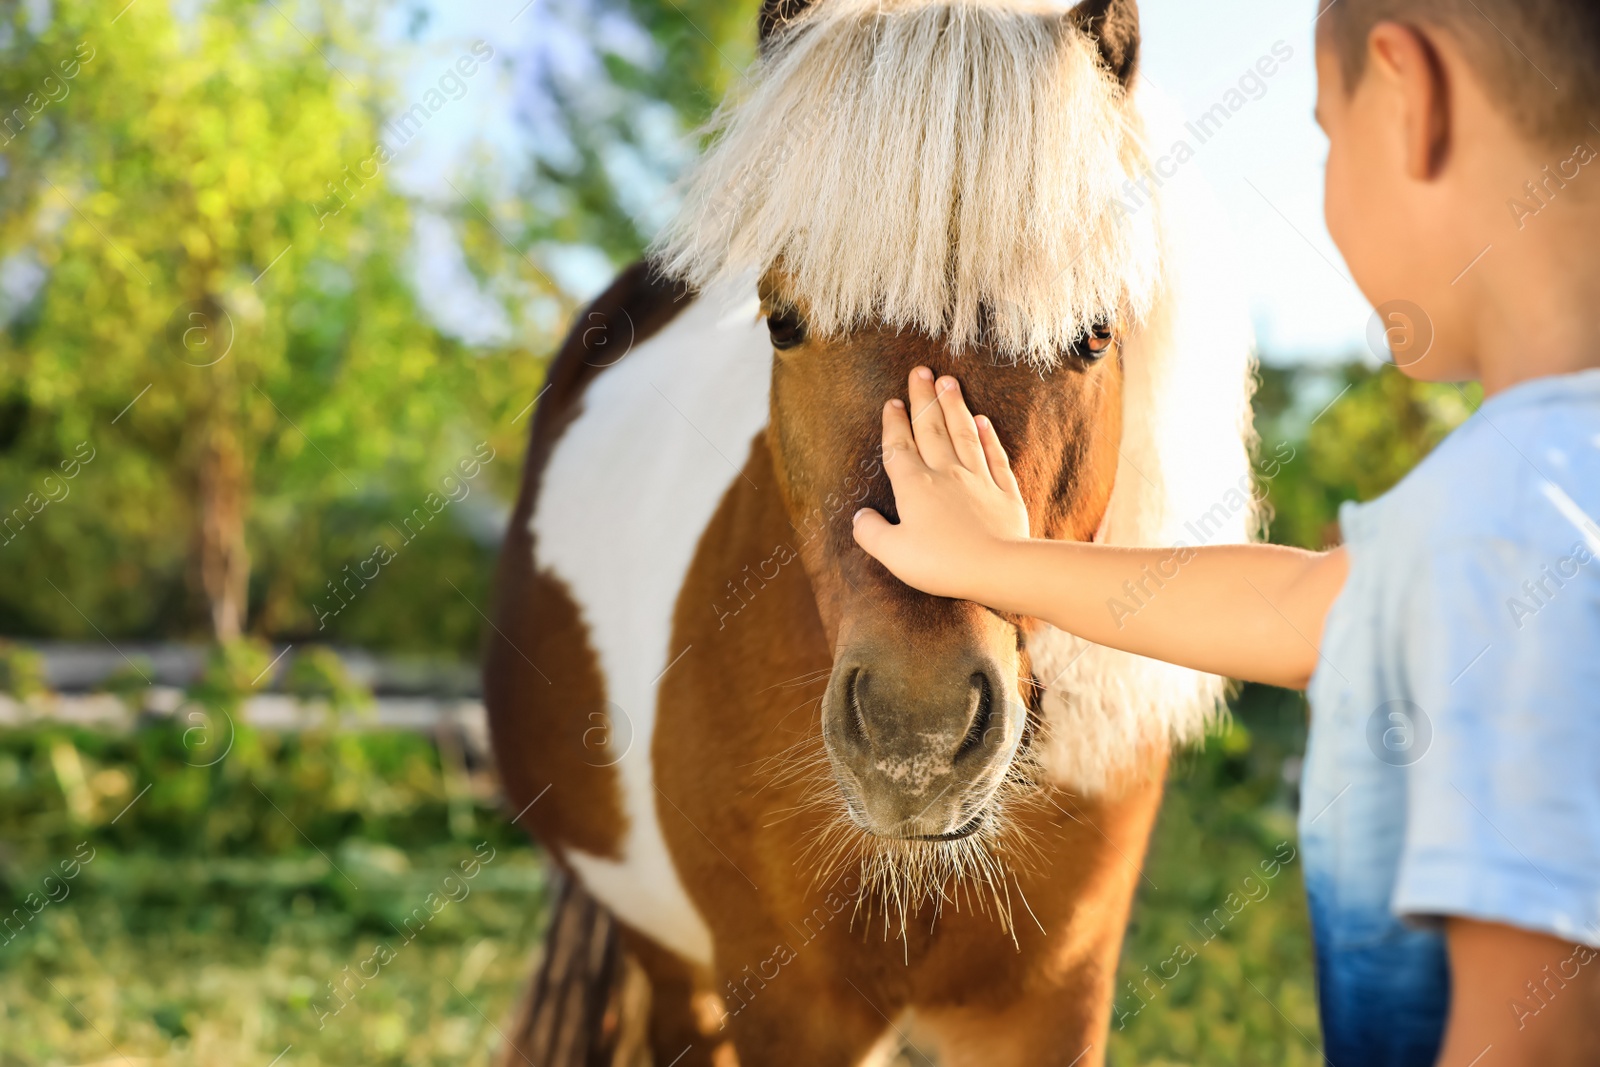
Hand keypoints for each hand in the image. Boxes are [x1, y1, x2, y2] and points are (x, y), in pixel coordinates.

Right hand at [852, 367, 1029, 599]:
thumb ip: (871, 533)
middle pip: (931, 429)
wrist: (997, 568)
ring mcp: (977, 480)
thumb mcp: (893, 553)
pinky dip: (988, 437)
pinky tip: (982, 422)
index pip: (900, 447)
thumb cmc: (941, 562)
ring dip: (954, 406)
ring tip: (949, 381)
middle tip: (920, 371)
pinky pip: (994, 457)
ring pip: (963, 434)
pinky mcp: (1004, 493)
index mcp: (915, 486)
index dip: (894, 424)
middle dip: (923, 399)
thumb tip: (859, 517)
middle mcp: (945, 474)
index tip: (893, 403)